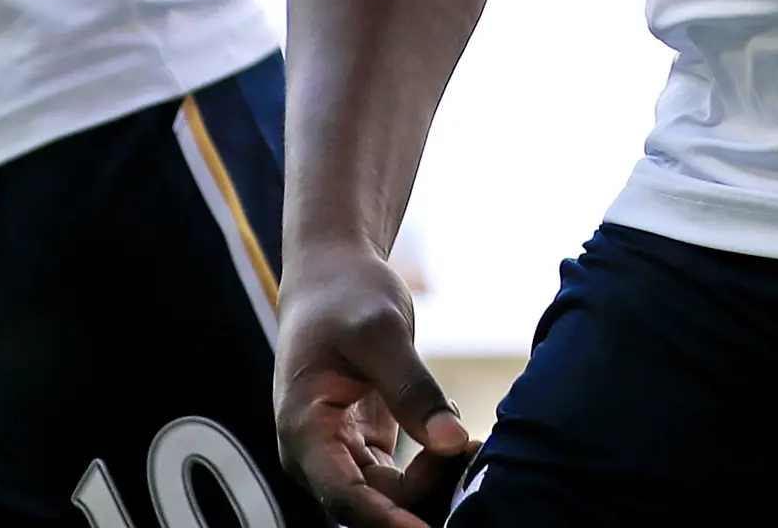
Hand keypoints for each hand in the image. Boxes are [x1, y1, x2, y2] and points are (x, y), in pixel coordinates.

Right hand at [274, 244, 475, 525]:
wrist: (333, 275)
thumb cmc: (345, 294)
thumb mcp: (381, 331)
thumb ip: (413, 388)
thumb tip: (451, 440)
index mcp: (303, 429)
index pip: (343, 496)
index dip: (388, 521)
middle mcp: (315, 456)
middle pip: (370, 509)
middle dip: (424, 500)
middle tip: (474, 459)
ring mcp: (339, 457)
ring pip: (390, 504)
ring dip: (434, 488)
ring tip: (473, 445)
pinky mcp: (364, 453)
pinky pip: (400, 487)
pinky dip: (433, 473)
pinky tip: (461, 444)